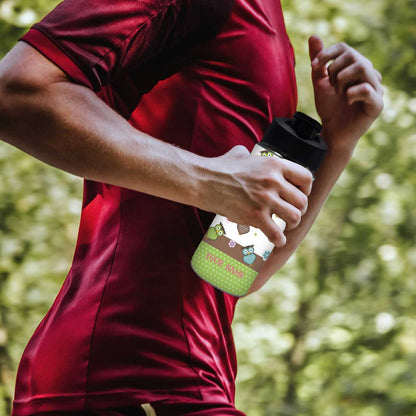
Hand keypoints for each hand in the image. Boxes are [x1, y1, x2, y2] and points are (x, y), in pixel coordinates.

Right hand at [201, 146, 312, 246]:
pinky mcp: (255, 216)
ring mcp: (265, 199)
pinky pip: (276, 233)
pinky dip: (279, 240)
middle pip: (302, 201)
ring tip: (285, 226)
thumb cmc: (218, 168)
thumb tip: (246, 154)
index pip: (306, 177)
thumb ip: (249, 155)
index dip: (307, 189)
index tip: (300, 195)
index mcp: (274, 164)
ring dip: (292, 225)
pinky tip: (277, 241)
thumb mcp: (239, 154)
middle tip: (290, 214)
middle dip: (300, 210)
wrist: (202, 181)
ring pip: (294, 217)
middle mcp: (273, 181)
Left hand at [309, 36, 383, 150]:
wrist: (332, 132)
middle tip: (330, 85)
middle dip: (335, 69)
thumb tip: (313, 36)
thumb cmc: (329, 108)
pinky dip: (352, 93)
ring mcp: (376, 89)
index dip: (327, 54)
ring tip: (338, 92)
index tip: (314, 66)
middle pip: (354, 56)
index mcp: (357, 68)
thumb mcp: (320, 83)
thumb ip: (318, 62)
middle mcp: (369, 75)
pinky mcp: (377, 105)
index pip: (345, 49)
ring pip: (363, 68)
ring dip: (344, 79)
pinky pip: (368, 89)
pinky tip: (346, 100)